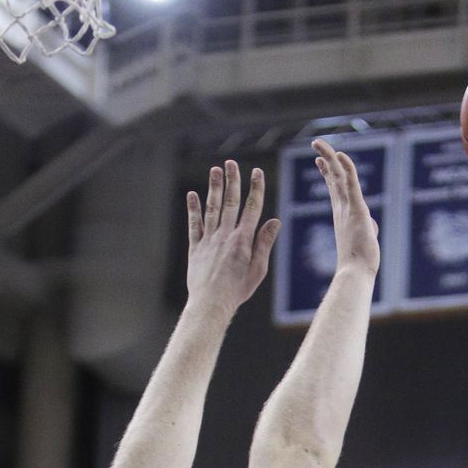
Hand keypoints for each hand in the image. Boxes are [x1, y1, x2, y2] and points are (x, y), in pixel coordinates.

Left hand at [186, 161, 279, 317]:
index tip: (257, 173)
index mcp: (243, 240)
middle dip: (232, 181)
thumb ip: (264, 244)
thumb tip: (274, 221)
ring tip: (215, 170)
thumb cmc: (237, 290)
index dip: (255, 189)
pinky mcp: (195, 248)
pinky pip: (195, 224)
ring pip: (212, 209)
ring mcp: (209, 240)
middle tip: (231, 163)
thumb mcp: (258, 270)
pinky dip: (194, 209)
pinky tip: (193, 194)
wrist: (211, 304)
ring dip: (214, 188)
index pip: (252, 208)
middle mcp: (225, 236)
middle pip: (230, 202)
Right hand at [313, 139, 379, 277]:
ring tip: (318, 143)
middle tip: (316, 145)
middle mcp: (341, 208)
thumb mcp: (364, 239)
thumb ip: (366, 227)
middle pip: (332, 178)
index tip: (320, 161)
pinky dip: (346, 168)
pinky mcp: (357, 210)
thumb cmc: (359, 262)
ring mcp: (347, 208)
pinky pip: (351, 184)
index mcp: (341, 214)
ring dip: (329, 157)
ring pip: (338, 176)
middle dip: (325, 159)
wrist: (355, 273)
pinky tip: (341, 155)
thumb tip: (371, 225)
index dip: (328, 172)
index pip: (334, 188)